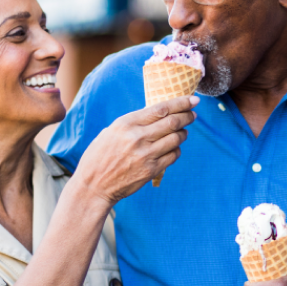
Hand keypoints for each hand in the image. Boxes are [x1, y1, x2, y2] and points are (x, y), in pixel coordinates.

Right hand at [74, 95, 198, 205]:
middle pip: (172, 122)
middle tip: (193, 114)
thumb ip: (133, 123)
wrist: (93, 186)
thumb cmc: (99, 156)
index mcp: (126, 124)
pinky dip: (177, 149)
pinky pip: (173, 155)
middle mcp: (137, 137)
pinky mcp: (151, 170)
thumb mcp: (111, 132)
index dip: (180, 103)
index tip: (192, 99)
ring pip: (176, 138)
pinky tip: (174, 148)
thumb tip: (157, 115)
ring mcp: (146, 155)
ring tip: (184, 131)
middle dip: (187, 116)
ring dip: (184, 133)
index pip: (161, 109)